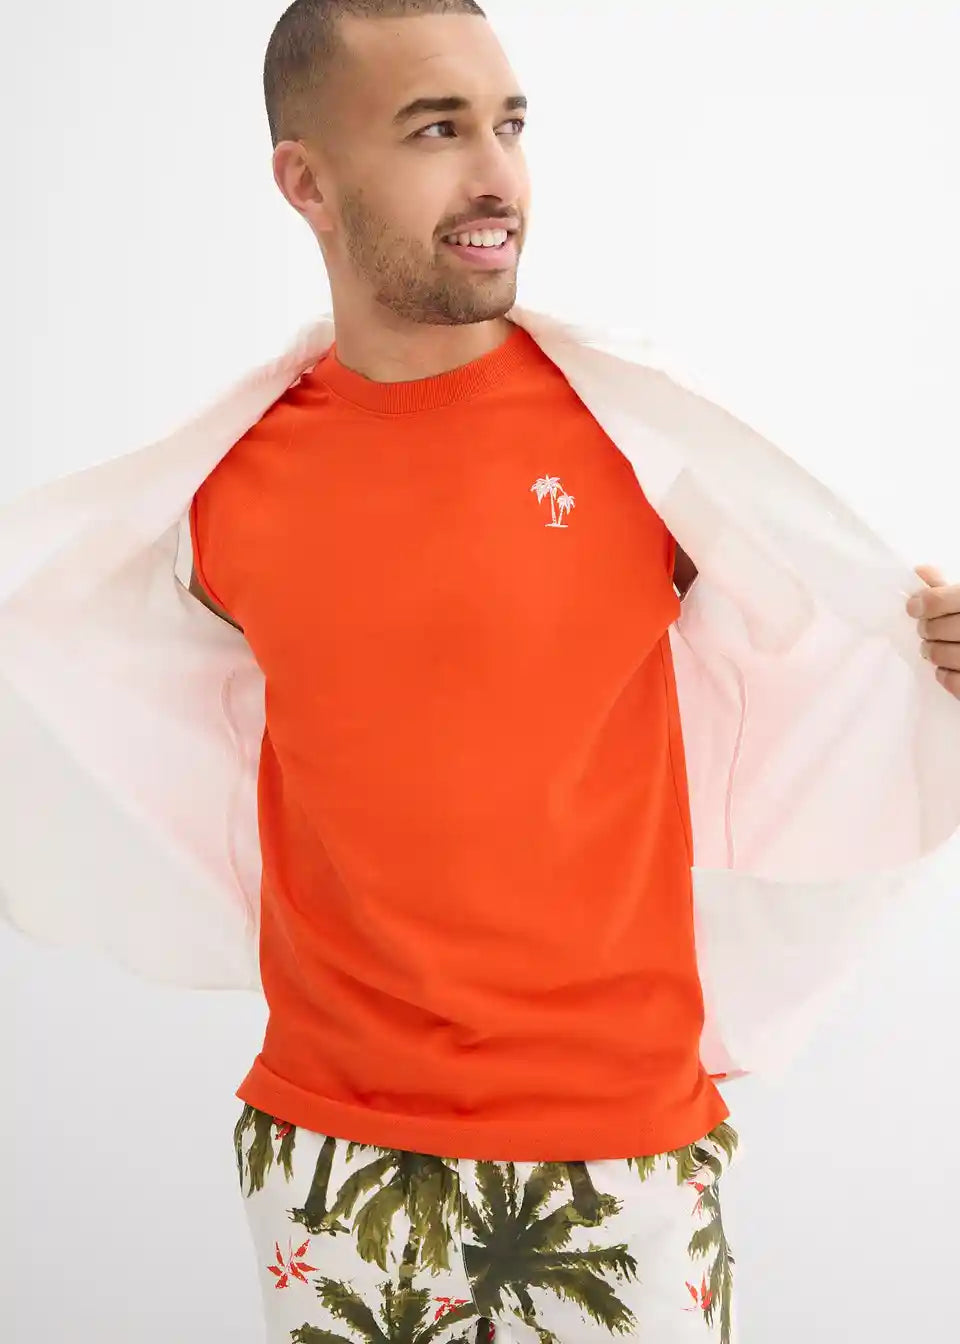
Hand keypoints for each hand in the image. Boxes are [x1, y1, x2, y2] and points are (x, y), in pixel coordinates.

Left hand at [907, 565, 959, 699]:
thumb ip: (948, 588)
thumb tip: (920, 572)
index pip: (937, 600)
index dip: (921, 603)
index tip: (914, 607)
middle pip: (936, 628)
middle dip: (927, 629)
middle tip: (927, 630)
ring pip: (940, 655)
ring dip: (932, 651)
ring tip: (934, 647)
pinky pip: (954, 682)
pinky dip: (945, 675)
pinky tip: (948, 667)